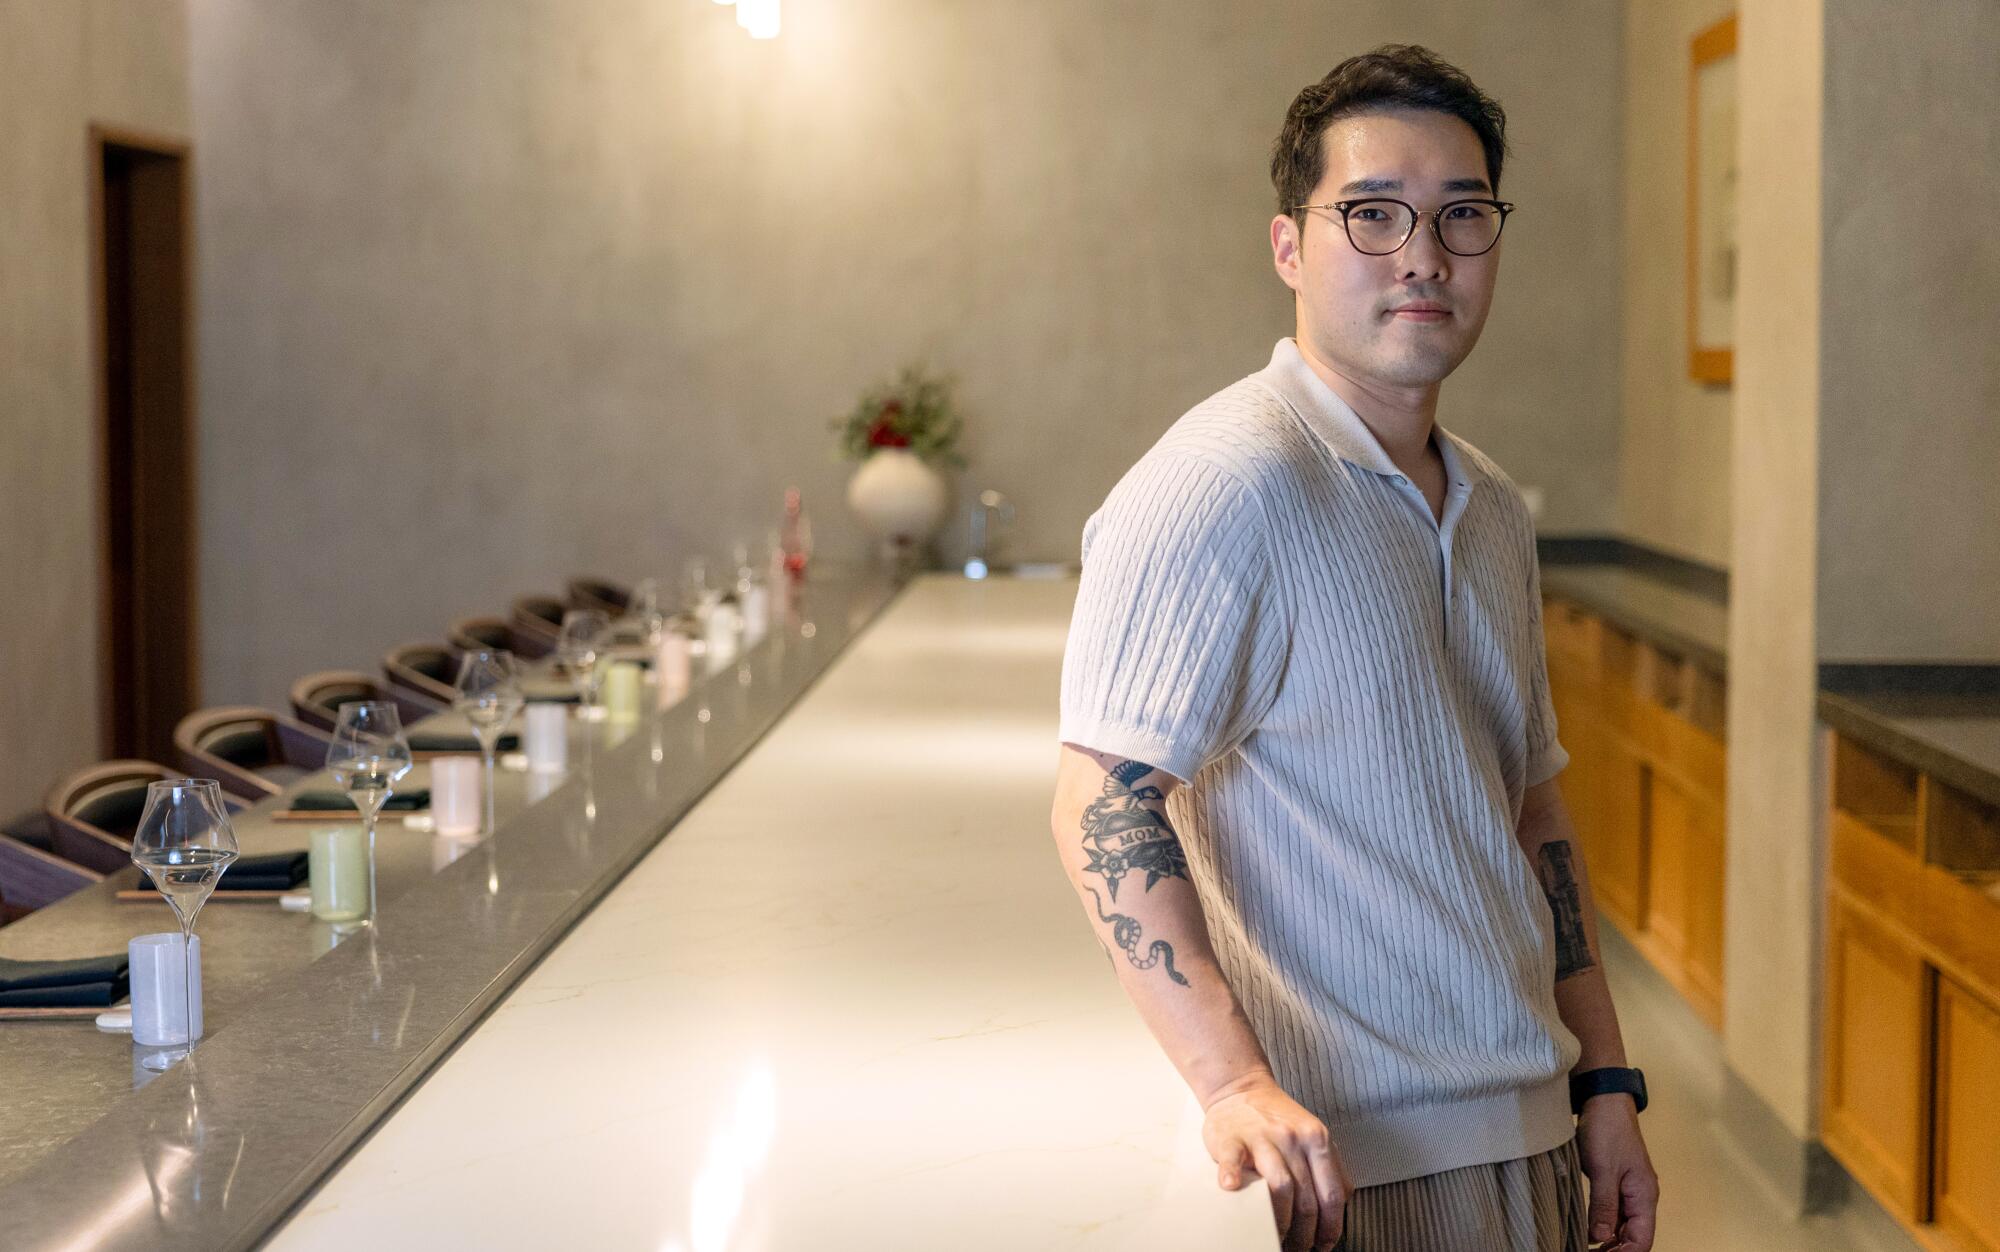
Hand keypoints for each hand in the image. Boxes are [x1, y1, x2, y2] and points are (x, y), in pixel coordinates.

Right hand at [1202, 1073, 1350, 1251]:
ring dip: (1280, 1222)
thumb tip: (1343, 1204)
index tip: (1324, 1243)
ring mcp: (1262, 1137)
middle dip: (1305, 1233)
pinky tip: (1231, 1187)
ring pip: (1280, 1187)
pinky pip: (1233, 1160)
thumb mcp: (1313, 1134)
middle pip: (1307, 1199)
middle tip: (1298, 1246)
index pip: (1332, 1194)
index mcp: (1317, 1140)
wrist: (1241, 1088)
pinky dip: (1231, 1176)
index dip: (1330, 1227)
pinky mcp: (1232, 1137)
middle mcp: (1293, 1138)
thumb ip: (1330, 1165)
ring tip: (1276, 1235)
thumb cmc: (1276, 1118)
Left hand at [1578, 1095, 1657, 1250]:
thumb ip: (1604, 1205)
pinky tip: (1586, 1229)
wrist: (1604, 1100)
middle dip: (1614, 1250)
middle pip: (1633, 1237)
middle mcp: (1641, 1197)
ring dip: (1607, 1240)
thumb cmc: (1607, 1129)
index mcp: (1644, 1195)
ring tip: (1583, 1245)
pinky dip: (1602, 1224)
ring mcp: (1629, 1190)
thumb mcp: (1602, 1169)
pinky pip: (1614, 1212)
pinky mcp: (1615, 1183)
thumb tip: (1601, 1237)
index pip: (1642, 1240)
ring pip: (1623, 1226)